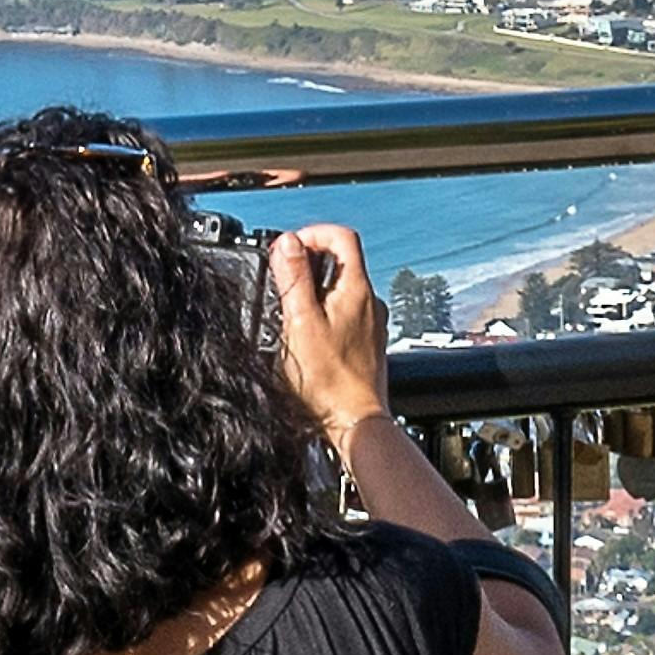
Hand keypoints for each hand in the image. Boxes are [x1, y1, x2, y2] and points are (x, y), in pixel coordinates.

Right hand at [266, 222, 388, 443]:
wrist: (355, 421)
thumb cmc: (330, 381)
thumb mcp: (300, 322)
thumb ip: (294, 279)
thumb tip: (289, 242)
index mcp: (357, 289)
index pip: (343, 236)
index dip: (314, 233)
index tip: (290, 247)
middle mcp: (370, 301)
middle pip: (340, 261)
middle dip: (308, 263)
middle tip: (282, 281)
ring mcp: (371, 322)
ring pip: (341, 288)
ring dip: (314, 290)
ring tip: (291, 312)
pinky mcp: (366, 341)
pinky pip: (345, 312)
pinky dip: (324, 311)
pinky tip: (307, 334)